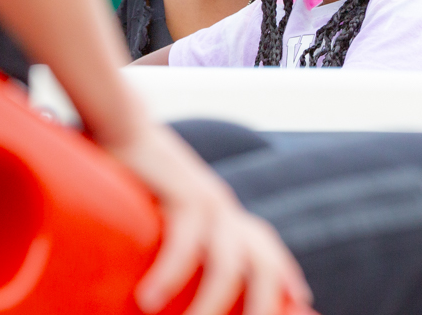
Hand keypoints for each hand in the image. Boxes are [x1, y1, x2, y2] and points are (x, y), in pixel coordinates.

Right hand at [105, 120, 311, 314]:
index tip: (301, 300)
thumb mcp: (163, 209)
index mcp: (222, 211)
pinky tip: (149, 301)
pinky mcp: (182, 195)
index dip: (286, 274)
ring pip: (225, 269)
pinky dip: (168, 278)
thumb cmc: (134, 172)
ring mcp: (207, 202)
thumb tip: (154, 271)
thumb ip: (171, 235)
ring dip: (209, 308)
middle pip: (263, 265)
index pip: (266, 246)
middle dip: (264, 306)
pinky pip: (183, 247)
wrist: (120, 124)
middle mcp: (223, 208)